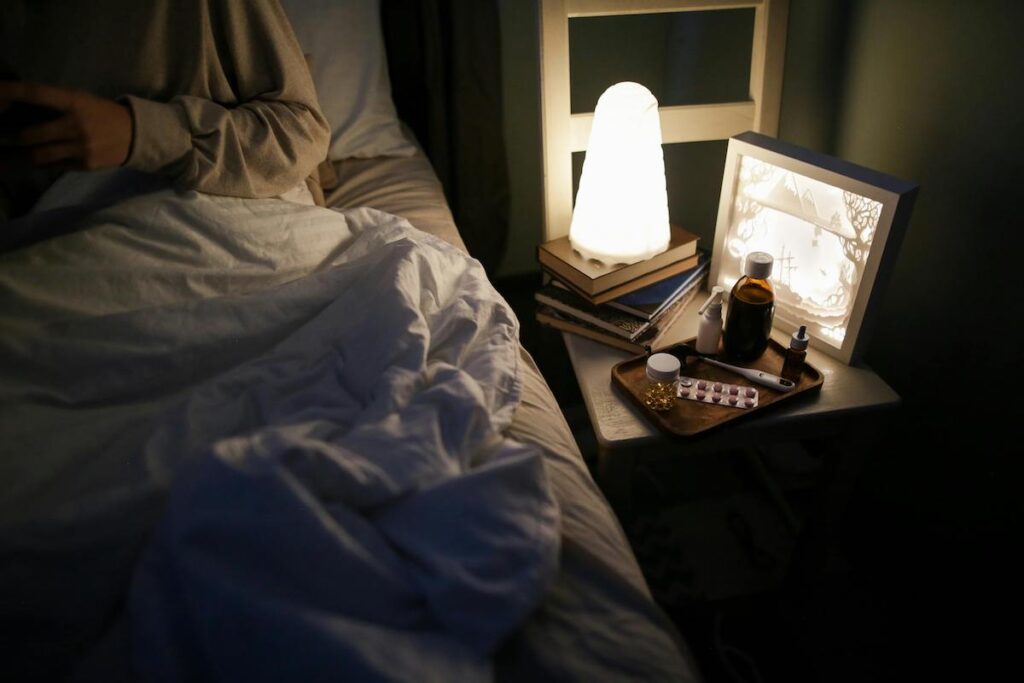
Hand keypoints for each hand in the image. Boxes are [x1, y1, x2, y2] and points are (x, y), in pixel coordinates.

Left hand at [0, 81, 132, 170]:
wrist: (137, 135)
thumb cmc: (103, 114)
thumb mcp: (82, 101)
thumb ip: (57, 104)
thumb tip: (22, 109)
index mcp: (74, 102)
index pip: (36, 94)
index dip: (11, 91)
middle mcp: (76, 125)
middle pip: (31, 135)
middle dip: (14, 137)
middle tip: (4, 137)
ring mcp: (81, 147)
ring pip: (40, 155)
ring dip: (23, 155)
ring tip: (10, 157)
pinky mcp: (86, 164)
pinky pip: (55, 165)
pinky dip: (43, 163)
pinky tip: (35, 161)